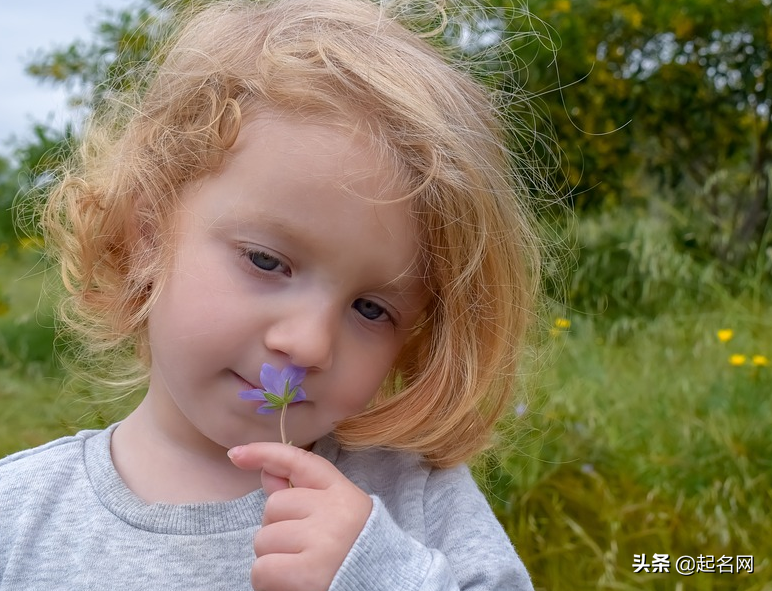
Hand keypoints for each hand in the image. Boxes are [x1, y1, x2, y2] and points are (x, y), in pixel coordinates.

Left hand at [229, 443, 372, 590]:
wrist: (381, 586)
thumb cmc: (353, 555)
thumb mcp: (337, 518)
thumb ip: (303, 495)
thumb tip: (266, 473)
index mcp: (343, 494)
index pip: (299, 462)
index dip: (264, 453)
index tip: (237, 454)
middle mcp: (334, 512)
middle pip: (273, 507)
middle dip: (277, 530)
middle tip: (303, 550)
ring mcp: (321, 540)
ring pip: (263, 540)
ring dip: (273, 560)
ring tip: (301, 569)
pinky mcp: (308, 573)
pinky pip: (262, 570)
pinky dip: (269, 583)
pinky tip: (293, 585)